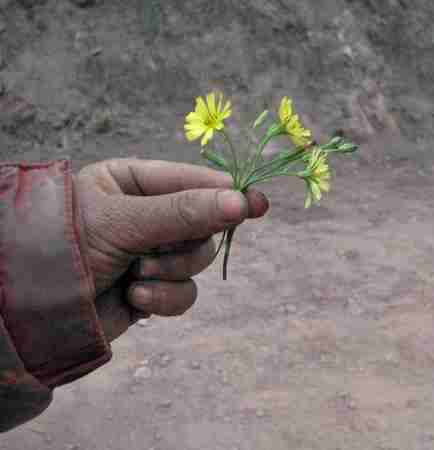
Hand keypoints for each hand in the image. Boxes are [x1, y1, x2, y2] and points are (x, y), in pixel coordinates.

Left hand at [75, 158, 268, 340]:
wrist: (30, 312)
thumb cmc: (66, 246)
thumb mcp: (125, 221)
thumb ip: (185, 212)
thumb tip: (243, 202)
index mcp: (133, 182)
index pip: (192, 181)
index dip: (225, 194)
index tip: (257, 203)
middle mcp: (145, 214)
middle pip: (203, 225)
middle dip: (184, 244)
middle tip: (159, 252)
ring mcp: (150, 252)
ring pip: (197, 260)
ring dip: (170, 272)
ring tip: (135, 274)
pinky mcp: (153, 288)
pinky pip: (185, 293)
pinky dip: (164, 298)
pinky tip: (135, 297)